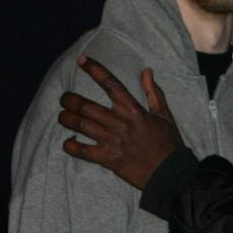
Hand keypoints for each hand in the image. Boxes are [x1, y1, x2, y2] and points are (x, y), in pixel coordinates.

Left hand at [58, 54, 184, 189]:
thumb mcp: (165, 115)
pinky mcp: (108, 159)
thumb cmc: (168, 144)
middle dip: (70, 100)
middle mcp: (120, 123)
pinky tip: (68, 142)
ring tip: (62, 116)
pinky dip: (71, 146)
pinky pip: (82, 151)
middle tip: (64, 98)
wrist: (170, 173)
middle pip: (87, 106)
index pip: (111, 84)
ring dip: (66, 119)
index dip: (95, 69)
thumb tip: (146, 71)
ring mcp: (112, 141)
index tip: (81, 60)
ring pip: (81, 125)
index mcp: (134, 110)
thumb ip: (154, 93)